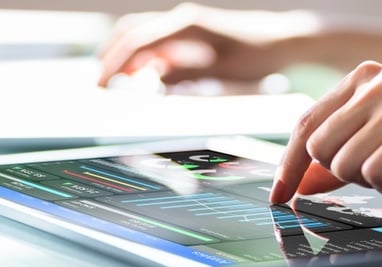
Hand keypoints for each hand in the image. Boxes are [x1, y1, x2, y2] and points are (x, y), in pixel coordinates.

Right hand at [97, 3, 311, 86]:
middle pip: (132, 32)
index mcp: (187, 26)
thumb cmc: (257, 55)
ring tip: (115, 81)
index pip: (138, 43)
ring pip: (142, 36)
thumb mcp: (222, 71)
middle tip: (101, 84)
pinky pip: (159, 45)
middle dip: (112, 57)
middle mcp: (182, 20)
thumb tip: (151, 80)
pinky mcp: (190, 35)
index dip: (116, 63)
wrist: (281, 40)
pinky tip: (143, 76)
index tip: (101, 84)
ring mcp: (185, 26)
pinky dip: (145, 59)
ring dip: (126, 57)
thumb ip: (185, 74)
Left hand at [270, 60, 381, 202]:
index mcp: (361, 80)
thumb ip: (335, 152)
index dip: (288, 165)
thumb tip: (297, 186)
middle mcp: (376, 86)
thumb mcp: (372, 129)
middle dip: (338, 167)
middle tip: (370, 160)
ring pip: (343, 164)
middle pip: (318, 148)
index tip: (279, 194)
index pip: (305, 125)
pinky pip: (372, 173)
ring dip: (365, 175)